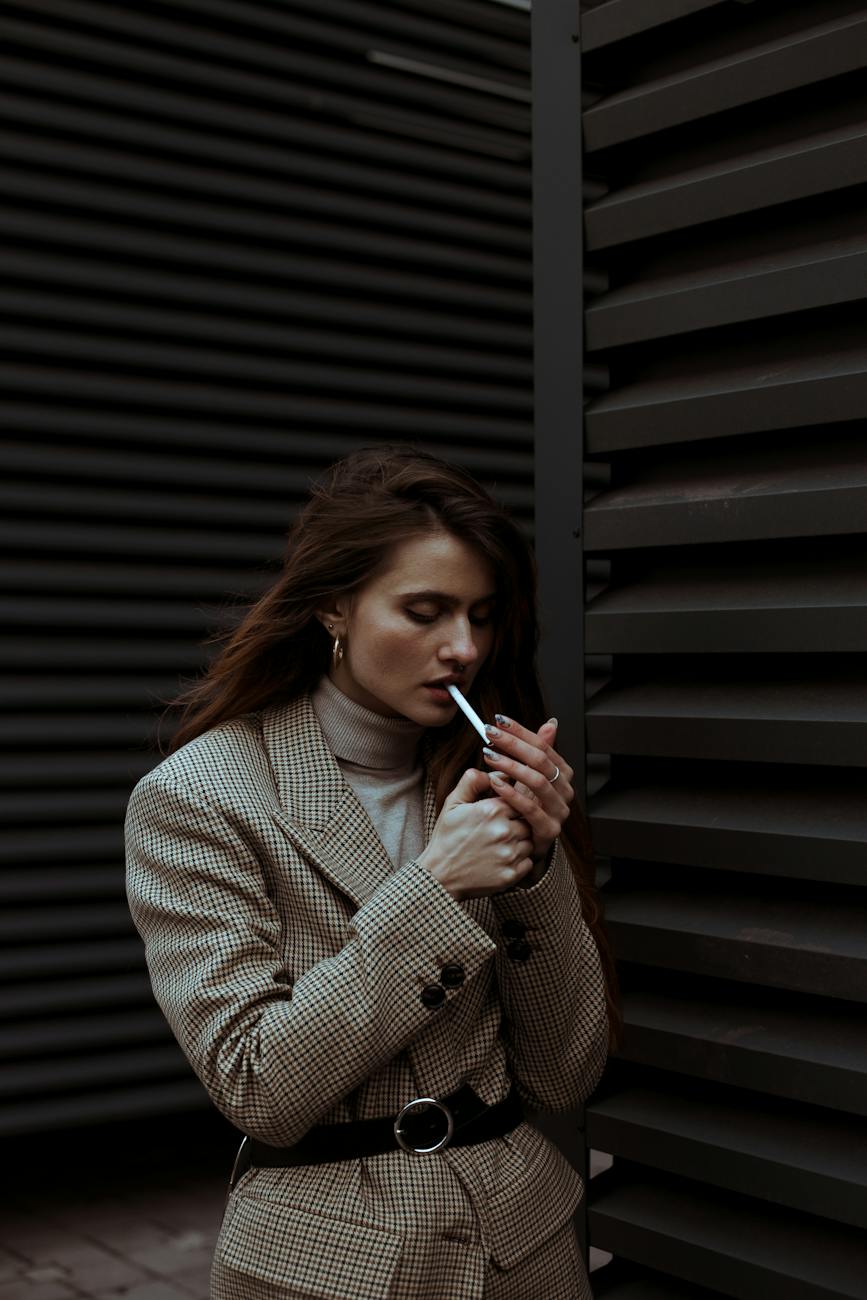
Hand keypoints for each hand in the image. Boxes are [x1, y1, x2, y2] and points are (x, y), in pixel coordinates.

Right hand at [416, 768, 534, 899]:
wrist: (440, 876)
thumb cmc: (447, 837)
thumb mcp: (453, 803)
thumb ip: (472, 781)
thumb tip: (491, 771)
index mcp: (492, 810)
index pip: (518, 799)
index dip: (509, 806)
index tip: (500, 813)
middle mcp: (505, 831)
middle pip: (527, 820)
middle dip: (516, 824)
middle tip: (498, 831)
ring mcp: (509, 854)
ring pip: (530, 841)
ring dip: (520, 842)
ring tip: (499, 845)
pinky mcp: (512, 874)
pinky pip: (528, 862)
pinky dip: (519, 861)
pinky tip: (501, 859)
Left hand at [481, 716, 573, 867]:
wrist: (521, 847)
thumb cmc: (522, 808)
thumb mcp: (527, 777)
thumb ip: (539, 751)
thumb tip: (552, 723)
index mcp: (562, 774)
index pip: (543, 745)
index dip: (520, 731)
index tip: (498, 720)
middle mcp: (565, 791)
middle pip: (541, 760)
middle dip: (513, 744)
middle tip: (490, 734)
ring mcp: (559, 811)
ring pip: (538, 782)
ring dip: (511, 766)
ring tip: (490, 756)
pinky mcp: (549, 831)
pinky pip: (530, 809)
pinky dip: (511, 794)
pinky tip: (494, 783)